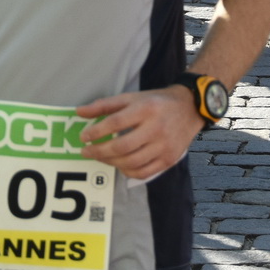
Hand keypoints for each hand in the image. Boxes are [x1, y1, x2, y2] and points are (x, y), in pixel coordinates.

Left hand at [76, 87, 203, 179]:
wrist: (189, 108)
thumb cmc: (156, 102)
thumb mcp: (131, 97)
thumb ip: (105, 105)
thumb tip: (79, 112)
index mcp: (145, 108)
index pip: (116, 123)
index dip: (96, 131)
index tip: (83, 137)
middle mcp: (156, 128)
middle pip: (122, 146)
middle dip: (99, 151)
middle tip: (86, 151)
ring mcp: (164, 146)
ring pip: (131, 162)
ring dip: (110, 162)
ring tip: (100, 157)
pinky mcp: (169, 159)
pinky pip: (143, 172)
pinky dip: (127, 171)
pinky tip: (118, 164)